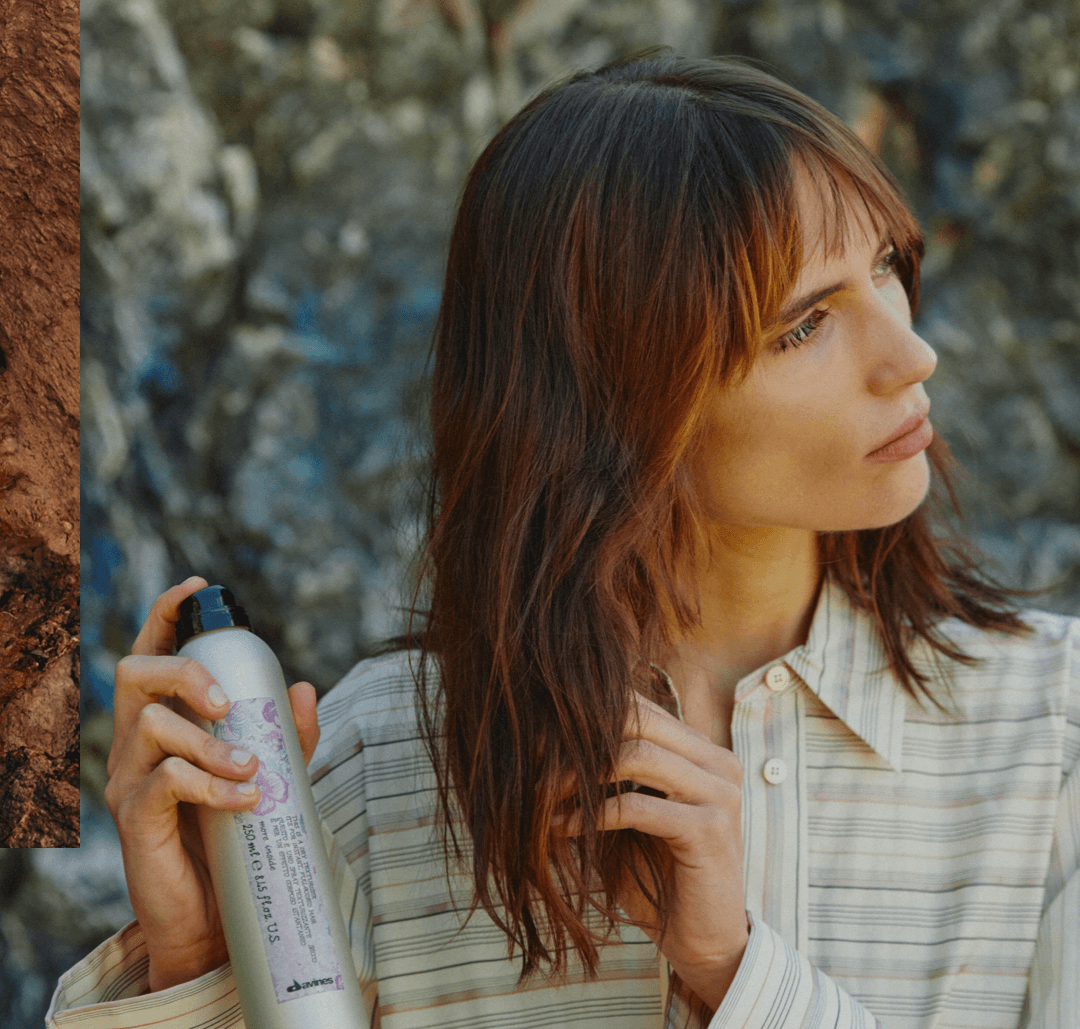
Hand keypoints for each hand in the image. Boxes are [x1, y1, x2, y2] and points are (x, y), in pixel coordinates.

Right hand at [103, 576, 321, 991]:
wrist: (218, 916)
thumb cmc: (237, 835)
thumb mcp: (273, 773)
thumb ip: (287, 734)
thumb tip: (302, 687)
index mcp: (164, 722)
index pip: (151, 654)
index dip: (165, 615)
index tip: (197, 587)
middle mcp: (135, 745)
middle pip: (135, 674)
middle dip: (185, 671)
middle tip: (225, 701)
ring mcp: (129, 782)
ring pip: (151, 726)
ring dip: (210, 740)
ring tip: (252, 768)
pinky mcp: (134, 821)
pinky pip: (164, 782)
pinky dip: (211, 782)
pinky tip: (246, 797)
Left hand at [569, 694, 747, 1011]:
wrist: (705, 942)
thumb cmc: (660, 876)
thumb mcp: (632, 816)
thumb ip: (610, 777)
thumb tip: (546, 741)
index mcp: (702, 751)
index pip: (640, 707)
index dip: (588, 715)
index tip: (540, 738)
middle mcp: (717, 761)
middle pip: (638, 720)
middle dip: (580, 739)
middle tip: (535, 760)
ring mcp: (720, 792)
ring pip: (636, 754)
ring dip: (580, 775)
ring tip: (544, 795)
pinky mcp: (710, 829)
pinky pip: (636, 806)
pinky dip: (591, 814)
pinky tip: (561, 827)